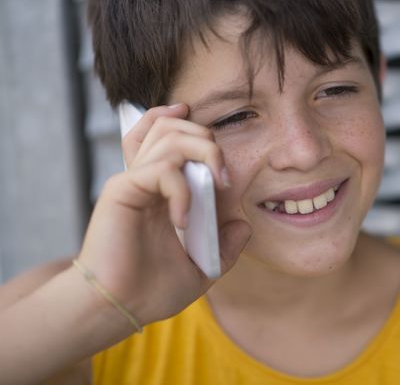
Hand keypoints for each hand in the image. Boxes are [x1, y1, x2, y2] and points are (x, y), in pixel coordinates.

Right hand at [77, 104, 250, 325]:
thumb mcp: (201, 267)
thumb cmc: (151, 290)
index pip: (171, 137)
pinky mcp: (123, 190)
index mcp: (161, 190)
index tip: (222, 161)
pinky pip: (163, 169)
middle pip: (172, 126)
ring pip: (170, 136)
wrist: (119, 308)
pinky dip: (183, 190)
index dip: (197, 133)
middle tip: (224, 177)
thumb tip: (244, 224)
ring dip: (204, 154)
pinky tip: (183, 221)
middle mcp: (145, 179)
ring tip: (216, 188)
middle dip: (206, 139)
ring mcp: (133, 181)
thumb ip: (224, 245)